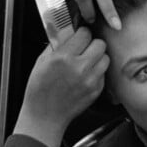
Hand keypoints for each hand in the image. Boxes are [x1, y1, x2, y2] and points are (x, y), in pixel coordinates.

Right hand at [14, 27, 109, 146]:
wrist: (45, 115)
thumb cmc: (40, 89)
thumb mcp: (42, 61)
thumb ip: (58, 45)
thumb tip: (69, 31)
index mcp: (63, 57)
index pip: (85, 34)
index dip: (81, 34)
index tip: (79, 37)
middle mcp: (80, 67)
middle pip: (100, 44)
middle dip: (92, 44)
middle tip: (84, 49)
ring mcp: (90, 80)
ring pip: (105, 58)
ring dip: (97, 58)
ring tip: (86, 62)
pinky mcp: (96, 90)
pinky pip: (103, 73)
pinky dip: (97, 72)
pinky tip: (86, 76)